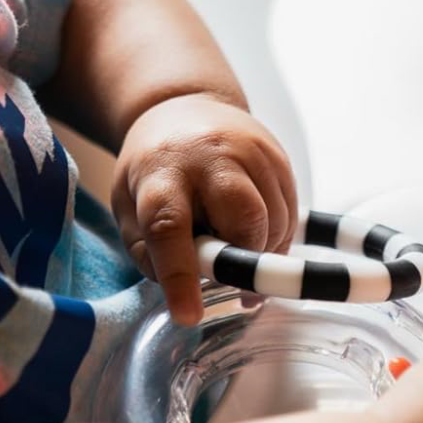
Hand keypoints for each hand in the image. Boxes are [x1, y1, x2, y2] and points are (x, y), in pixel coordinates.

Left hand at [112, 93, 297, 324]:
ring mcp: (253, 153)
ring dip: (263, 252)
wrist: (184, 107)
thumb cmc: (155, 168)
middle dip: (244, 260)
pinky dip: (277, 237)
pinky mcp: (280, 158)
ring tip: (238, 248)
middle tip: (232, 277)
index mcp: (162, 171)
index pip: (170, 226)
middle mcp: (212, 156)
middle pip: (245, 219)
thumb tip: (188, 292)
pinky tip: (255, 232)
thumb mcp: (130, 207)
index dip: (181, 276)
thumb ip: (150, 253)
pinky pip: (292, 215)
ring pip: (277, 222)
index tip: (189, 315)